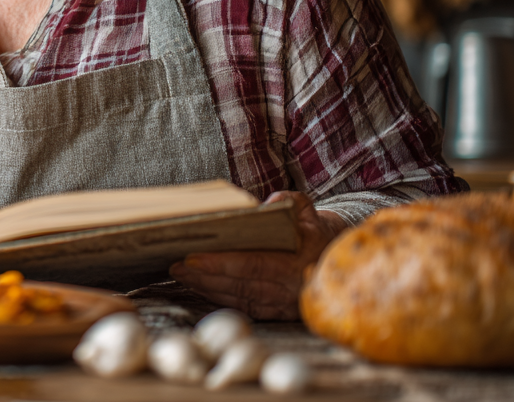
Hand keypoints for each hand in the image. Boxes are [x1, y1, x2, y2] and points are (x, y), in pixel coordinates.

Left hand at [168, 191, 348, 320]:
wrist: (337, 261)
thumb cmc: (314, 230)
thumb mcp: (307, 210)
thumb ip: (289, 202)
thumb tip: (267, 204)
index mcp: (299, 263)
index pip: (254, 264)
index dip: (222, 263)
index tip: (193, 257)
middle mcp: (291, 289)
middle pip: (241, 285)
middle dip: (205, 276)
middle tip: (176, 265)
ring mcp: (284, 304)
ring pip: (239, 298)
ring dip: (207, 287)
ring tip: (180, 273)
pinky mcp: (277, 312)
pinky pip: (244, 306)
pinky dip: (219, 297)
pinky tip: (199, 286)